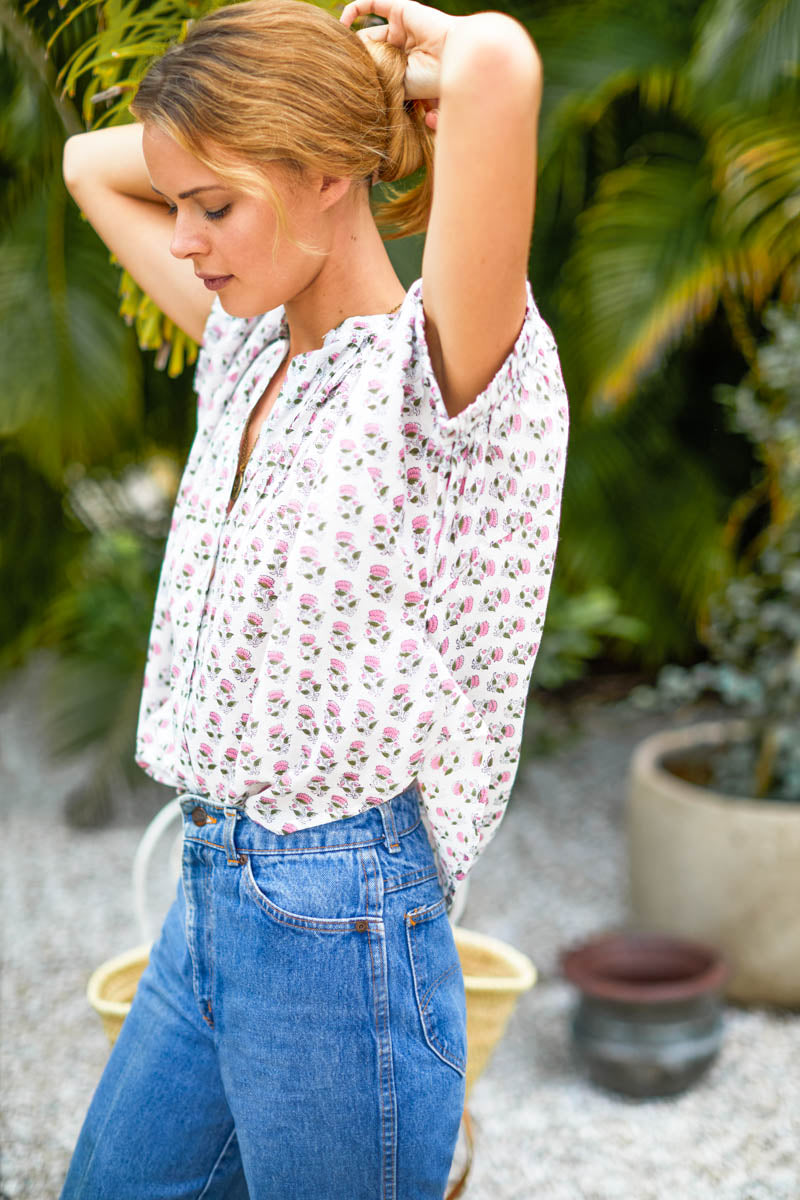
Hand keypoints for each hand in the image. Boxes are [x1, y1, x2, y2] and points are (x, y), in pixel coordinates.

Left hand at [340, 0, 457, 127]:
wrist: (454, 60)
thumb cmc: (430, 81)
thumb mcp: (398, 86)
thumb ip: (378, 77)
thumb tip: (351, 71)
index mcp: (406, 70)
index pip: (378, 69)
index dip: (361, 73)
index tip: (346, 82)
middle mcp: (404, 48)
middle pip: (372, 51)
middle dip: (358, 60)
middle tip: (344, 68)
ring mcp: (403, 28)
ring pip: (370, 32)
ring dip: (354, 41)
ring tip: (341, 50)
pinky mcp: (402, 9)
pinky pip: (374, 3)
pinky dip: (355, 9)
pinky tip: (342, 23)